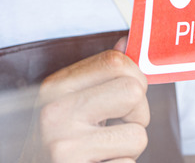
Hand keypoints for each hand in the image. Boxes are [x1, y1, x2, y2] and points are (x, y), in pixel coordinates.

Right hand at [20, 37, 149, 162]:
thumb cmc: (60, 145)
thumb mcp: (70, 104)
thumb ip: (99, 75)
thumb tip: (125, 43)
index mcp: (55, 87)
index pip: (115, 61)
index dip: (135, 78)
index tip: (128, 97)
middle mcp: (55, 112)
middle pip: (134, 91)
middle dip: (138, 114)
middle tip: (118, 128)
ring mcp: (65, 145)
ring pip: (138, 135)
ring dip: (129, 149)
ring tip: (103, 152)